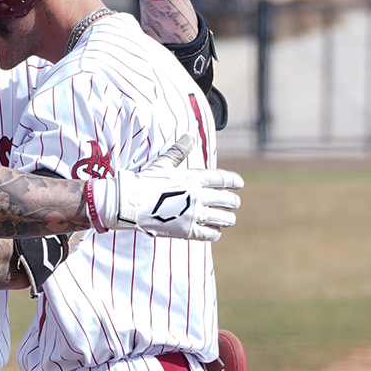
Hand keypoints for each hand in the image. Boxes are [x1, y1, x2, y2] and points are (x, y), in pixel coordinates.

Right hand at [87, 135, 243, 241]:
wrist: (130, 202)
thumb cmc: (144, 181)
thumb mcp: (163, 163)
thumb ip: (179, 151)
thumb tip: (189, 136)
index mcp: (193, 178)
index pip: (222, 179)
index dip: (233, 181)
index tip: (240, 184)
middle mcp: (197, 195)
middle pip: (225, 200)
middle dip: (233, 202)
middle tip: (236, 203)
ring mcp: (193, 213)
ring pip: (221, 218)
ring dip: (228, 219)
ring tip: (230, 219)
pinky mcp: (186, 230)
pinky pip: (209, 234)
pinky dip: (215, 233)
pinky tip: (215, 232)